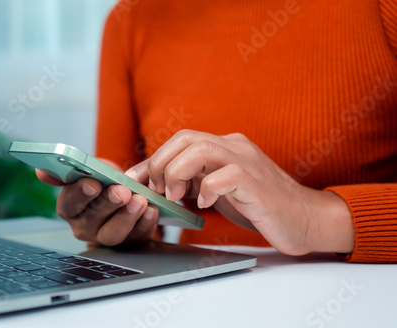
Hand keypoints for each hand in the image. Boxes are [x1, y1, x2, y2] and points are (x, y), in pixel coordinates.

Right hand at [36, 159, 158, 245]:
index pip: (69, 203)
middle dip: (108, 204)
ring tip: (139, 200)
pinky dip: (145, 224)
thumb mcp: (87, 168)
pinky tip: (152, 210)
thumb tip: (41, 171)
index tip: (92, 183)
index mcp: (69, 207)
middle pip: (92, 219)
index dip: (80, 194)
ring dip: (127, 217)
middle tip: (121, 191)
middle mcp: (84, 226)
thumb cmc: (103, 179)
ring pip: (113, 234)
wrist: (125, 189)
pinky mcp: (129, 242)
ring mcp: (106, 236)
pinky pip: (137, 237)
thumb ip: (67, 170)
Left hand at [126, 130, 353, 254]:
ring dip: (178, 172)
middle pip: (185, 138)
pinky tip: (206, 205)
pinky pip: (227, 176)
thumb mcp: (215, 189)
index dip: (153, 158)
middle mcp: (234, 147)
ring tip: (177, 195)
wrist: (304, 219)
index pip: (180, 140)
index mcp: (223, 147)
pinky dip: (208, 189)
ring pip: (201, 149)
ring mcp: (247, 162)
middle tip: (160, 190)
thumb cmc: (257, 205)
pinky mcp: (257, 184)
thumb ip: (191, 180)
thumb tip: (157, 182)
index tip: (136, 181)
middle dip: (161, 163)